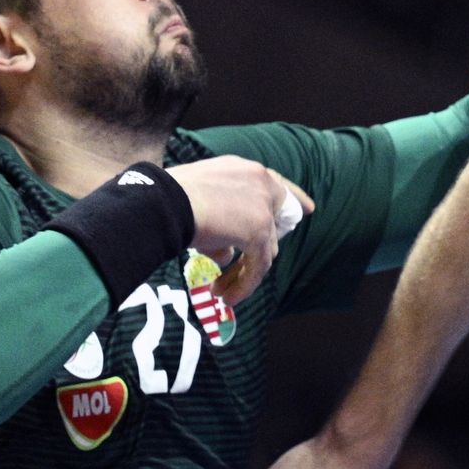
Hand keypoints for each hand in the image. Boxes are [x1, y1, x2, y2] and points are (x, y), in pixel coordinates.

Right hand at [164, 155, 313, 303]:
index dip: (294, 199)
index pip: (276, 184)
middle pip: (275, 219)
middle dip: (266, 245)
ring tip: (221, 292)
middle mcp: (259, 183)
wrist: (161, 202)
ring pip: (263, 249)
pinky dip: (244, 284)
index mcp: (244, 170)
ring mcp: (261, 207)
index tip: (308, 210)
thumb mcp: (197, 204)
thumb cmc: (165, 200)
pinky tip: (228, 297)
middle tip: (257, 267)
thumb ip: (219, 226)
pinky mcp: (258, 231)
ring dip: (242, 273)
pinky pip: (258, 265)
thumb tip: (227, 254)